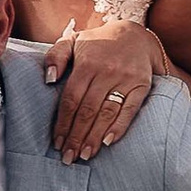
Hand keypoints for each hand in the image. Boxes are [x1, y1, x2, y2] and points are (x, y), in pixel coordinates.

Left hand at [44, 17, 161, 162]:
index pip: (71, 99)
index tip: (57, 142)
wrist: (135, 33)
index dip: (63, 123)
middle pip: (88, 110)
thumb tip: (49, 80)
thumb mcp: (73, 41)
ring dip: (95, 136)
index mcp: (87, 64)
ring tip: (85, 155)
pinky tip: (109, 142)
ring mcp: (125, 79)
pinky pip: (130, 110)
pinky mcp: (142, 85)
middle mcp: (106, 72)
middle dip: (76, 136)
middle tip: (69, 157)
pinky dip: (120, 127)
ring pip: (107, 112)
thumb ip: (56, 56)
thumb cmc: (98, 42)